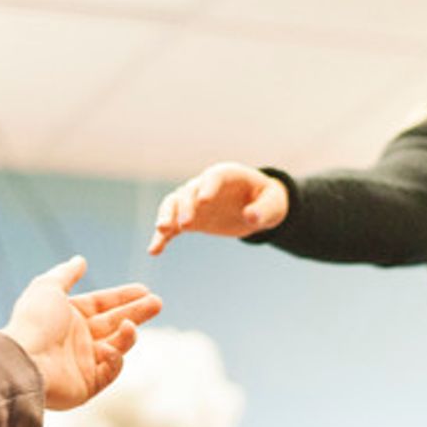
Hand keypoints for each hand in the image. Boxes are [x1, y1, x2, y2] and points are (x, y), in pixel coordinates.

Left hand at [2, 256, 161, 409]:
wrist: (24, 362)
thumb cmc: (34, 323)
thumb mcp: (48, 288)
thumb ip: (66, 274)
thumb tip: (80, 260)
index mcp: (69, 317)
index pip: (102, 304)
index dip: (123, 296)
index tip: (144, 289)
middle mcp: (77, 339)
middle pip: (114, 323)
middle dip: (137, 312)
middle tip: (158, 303)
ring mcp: (83, 363)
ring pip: (117, 347)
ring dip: (128, 335)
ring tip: (131, 326)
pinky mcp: (87, 385)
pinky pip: (109, 371)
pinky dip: (114, 359)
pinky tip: (110, 349)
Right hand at [147, 162, 287, 254]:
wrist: (258, 208)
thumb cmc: (267, 201)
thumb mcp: (273, 205)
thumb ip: (263, 210)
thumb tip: (251, 217)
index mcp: (226, 175)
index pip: (213, 177)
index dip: (208, 186)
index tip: (204, 200)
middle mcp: (204, 186)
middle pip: (188, 192)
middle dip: (185, 207)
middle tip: (186, 225)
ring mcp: (194, 202)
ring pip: (173, 205)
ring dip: (166, 216)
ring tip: (162, 231)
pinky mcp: (190, 220)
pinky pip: (172, 227)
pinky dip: (162, 237)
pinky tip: (153, 251)